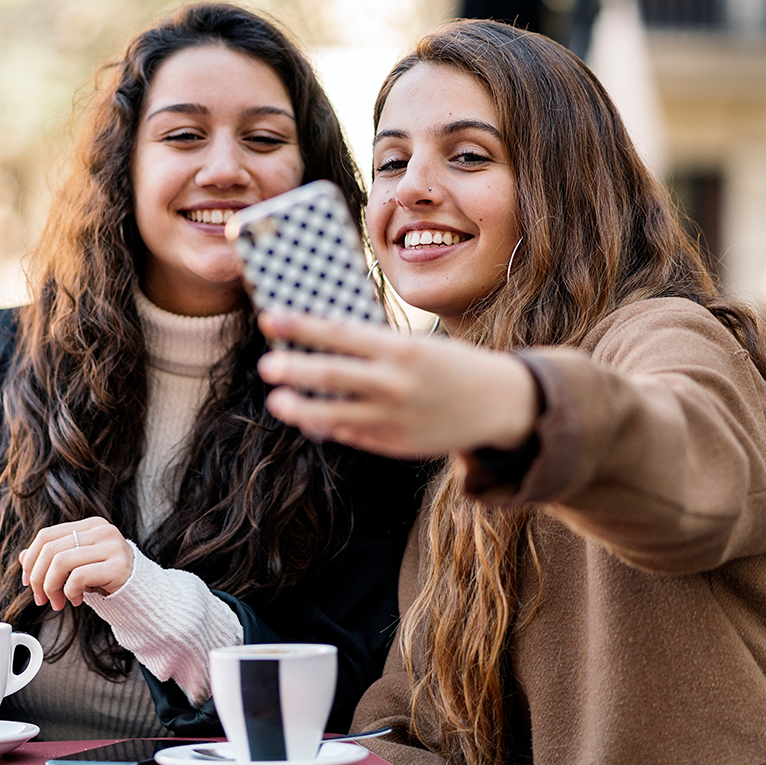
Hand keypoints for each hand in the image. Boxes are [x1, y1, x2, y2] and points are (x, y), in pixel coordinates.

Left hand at [19, 517, 134, 610]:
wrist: (141, 594)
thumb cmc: (107, 579)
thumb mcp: (77, 566)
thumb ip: (53, 558)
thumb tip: (22, 556)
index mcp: (91, 525)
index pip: (47, 534)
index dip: (31, 559)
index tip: (29, 582)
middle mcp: (102, 531)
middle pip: (50, 549)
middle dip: (38, 578)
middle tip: (41, 598)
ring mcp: (112, 546)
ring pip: (61, 562)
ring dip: (51, 588)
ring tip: (58, 602)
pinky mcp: (118, 566)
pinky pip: (78, 577)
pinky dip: (69, 592)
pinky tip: (76, 600)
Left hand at [257, 312, 539, 459]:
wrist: (499, 402)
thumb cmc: (451, 365)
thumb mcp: (419, 344)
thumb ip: (375, 347)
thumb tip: (323, 344)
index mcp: (401, 349)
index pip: (340, 333)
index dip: (300, 326)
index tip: (270, 319)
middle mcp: (396, 383)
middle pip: (330, 374)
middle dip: (293, 369)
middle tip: (266, 365)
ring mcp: (395, 417)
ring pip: (333, 414)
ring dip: (300, 408)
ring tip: (277, 401)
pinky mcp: (396, 445)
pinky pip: (352, 434)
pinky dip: (328, 426)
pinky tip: (311, 420)